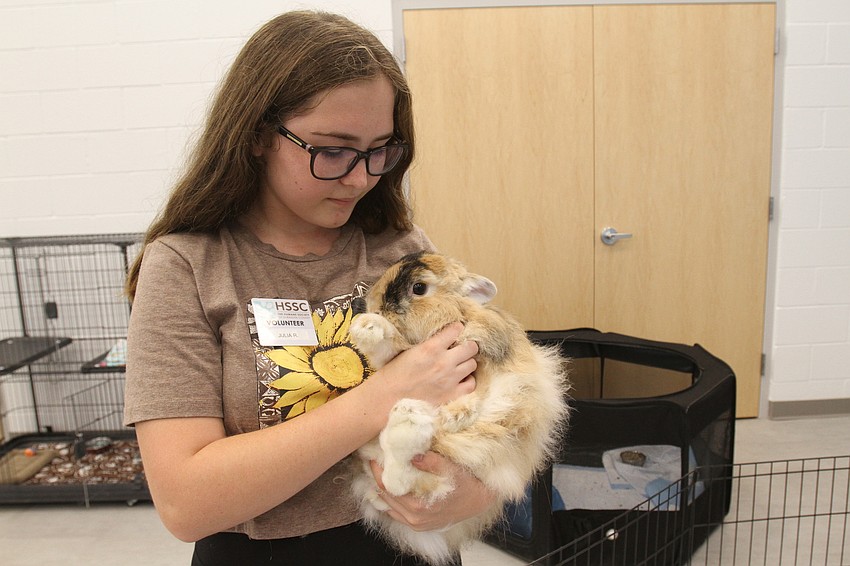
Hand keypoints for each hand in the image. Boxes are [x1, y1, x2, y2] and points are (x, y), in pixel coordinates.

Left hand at [370, 452, 495, 531]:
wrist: (478, 501)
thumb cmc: (466, 485)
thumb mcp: (452, 470)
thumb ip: (432, 462)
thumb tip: (414, 455)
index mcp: (418, 506)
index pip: (388, 487)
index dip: (379, 471)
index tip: (374, 457)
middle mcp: (414, 518)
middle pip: (385, 497)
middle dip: (378, 478)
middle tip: (374, 461)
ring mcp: (415, 524)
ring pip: (389, 507)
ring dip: (383, 489)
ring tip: (380, 472)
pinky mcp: (418, 525)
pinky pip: (397, 514)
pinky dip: (390, 501)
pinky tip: (390, 489)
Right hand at [375, 323, 477, 405]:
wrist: (389, 397)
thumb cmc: (395, 372)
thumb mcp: (410, 350)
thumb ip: (430, 344)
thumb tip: (444, 338)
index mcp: (431, 347)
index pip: (456, 330)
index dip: (457, 329)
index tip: (456, 330)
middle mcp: (444, 362)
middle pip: (471, 347)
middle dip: (467, 345)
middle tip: (461, 348)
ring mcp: (450, 379)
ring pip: (472, 364)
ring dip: (467, 362)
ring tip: (459, 364)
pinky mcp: (451, 394)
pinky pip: (471, 384)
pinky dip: (468, 380)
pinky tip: (461, 379)